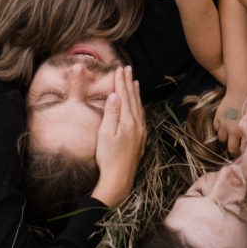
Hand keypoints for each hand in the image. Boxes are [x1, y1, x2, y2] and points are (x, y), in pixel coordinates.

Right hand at [90, 66, 146, 208]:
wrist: (119, 179)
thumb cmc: (108, 157)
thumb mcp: (105, 133)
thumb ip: (111, 113)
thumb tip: (114, 95)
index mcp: (128, 121)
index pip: (124, 96)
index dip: (121, 81)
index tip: (120, 68)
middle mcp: (137, 124)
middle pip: (133, 99)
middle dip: (129, 83)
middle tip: (128, 69)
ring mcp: (140, 133)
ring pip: (138, 108)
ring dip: (135, 94)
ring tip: (135, 82)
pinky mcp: (140, 140)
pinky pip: (141, 117)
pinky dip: (139, 107)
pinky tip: (138, 107)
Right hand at [213, 87, 246, 155]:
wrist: (241, 90)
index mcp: (245, 132)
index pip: (243, 150)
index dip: (244, 153)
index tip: (244, 153)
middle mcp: (234, 130)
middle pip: (231, 148)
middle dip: (234, 150)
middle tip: (236, 148)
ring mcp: (224, 124)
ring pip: (221, 139)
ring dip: (226, 137)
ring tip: (229, 135)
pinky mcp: (218, 117)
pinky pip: (215, 127)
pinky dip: (219, 127)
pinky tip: (224, 124)